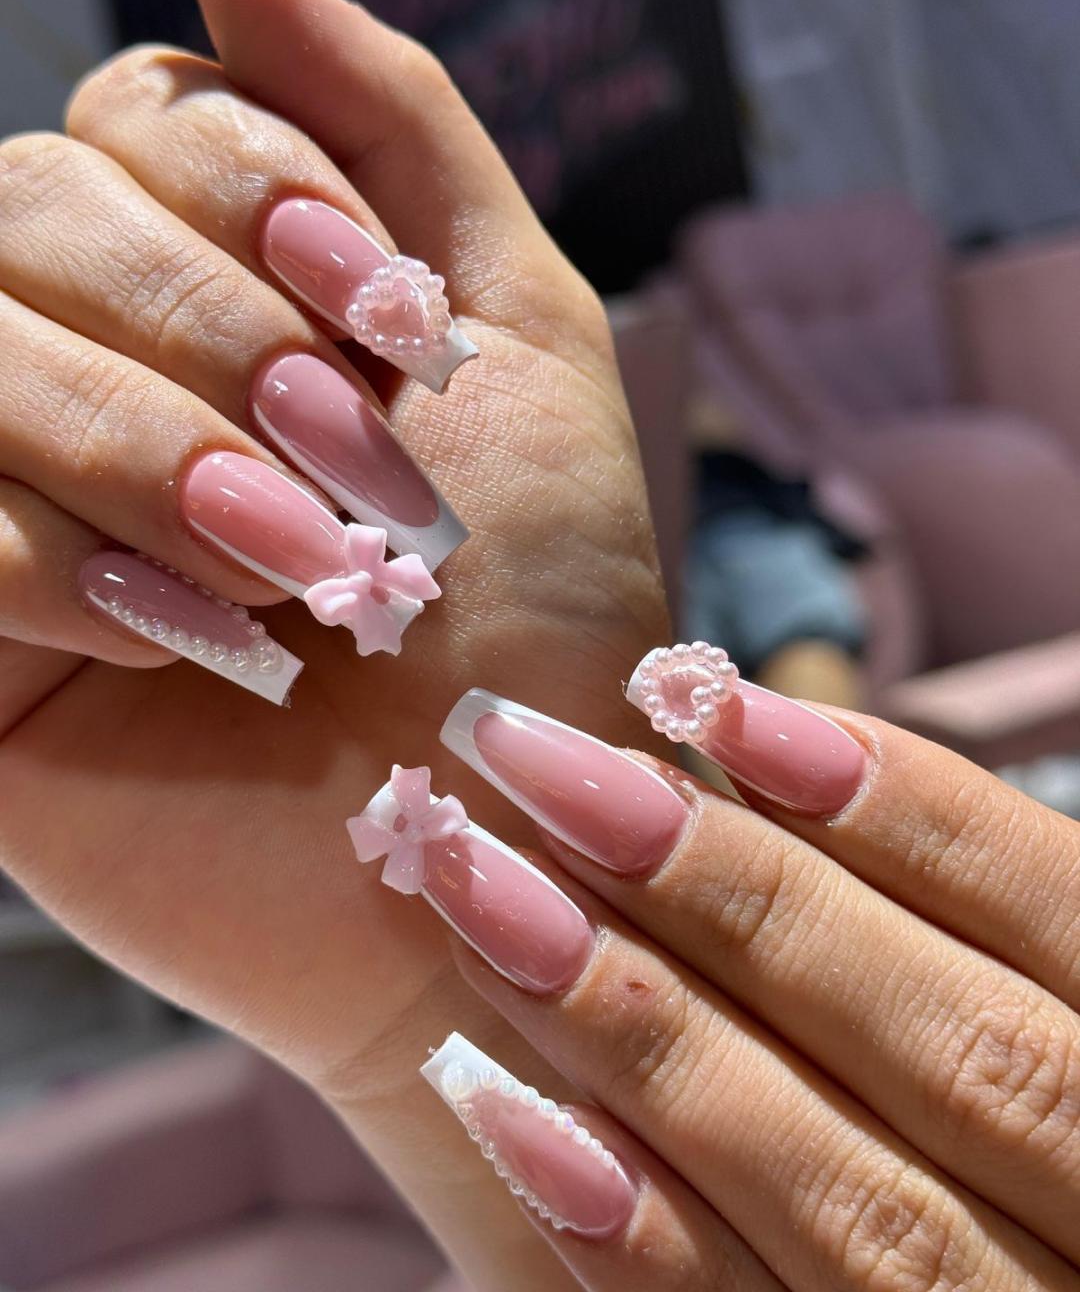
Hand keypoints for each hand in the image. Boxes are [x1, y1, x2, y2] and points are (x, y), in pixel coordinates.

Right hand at [0, 0, 664, 1290]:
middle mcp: (90, 356)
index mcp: (216, 274)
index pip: (132, 118)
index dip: (249, 188)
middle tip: (361, 465)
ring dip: (155, 447)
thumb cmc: (537, 584)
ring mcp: (9, 489)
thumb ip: (382, 112)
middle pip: (29, 209)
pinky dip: (66, 566)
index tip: (384, 307)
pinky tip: (199, 645)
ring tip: (307, 571)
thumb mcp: (511, 320)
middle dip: (216, 330)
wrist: (518, 816)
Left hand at [410, 662, 1079, 1288]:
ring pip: (852, 1194)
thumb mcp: (1022, 993)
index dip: (895, 803)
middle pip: (946, 1044)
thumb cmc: (1006, 1084)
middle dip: (729, 890)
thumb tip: (753, 749)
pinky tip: (509, 1114)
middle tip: (533, 760)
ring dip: (647, 1030)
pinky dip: (641, 1241)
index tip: (707, 698)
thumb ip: (942, 926)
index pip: (1051, 914)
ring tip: (482, 890)